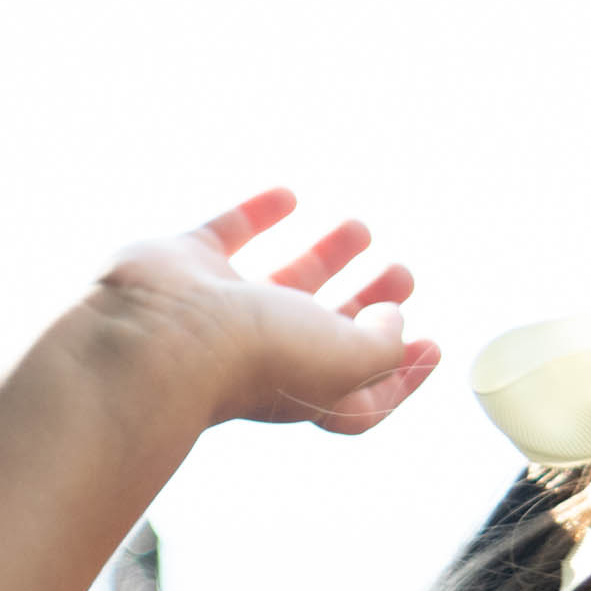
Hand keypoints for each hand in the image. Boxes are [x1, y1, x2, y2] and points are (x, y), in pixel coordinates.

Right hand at [86, 188, 442, 433]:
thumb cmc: (255, 357)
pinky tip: (288, 195)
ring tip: (362, 228)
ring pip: (284, 281)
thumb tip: (392, 321)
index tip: (433, 345)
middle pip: (329, 333)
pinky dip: (257, 213)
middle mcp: (263, 353)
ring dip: (326, 256)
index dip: (404, 376)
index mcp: (305, 390)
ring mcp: (221, 309)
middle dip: (371, 305)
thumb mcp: (349, 361)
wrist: (157, 330)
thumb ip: (383, 344)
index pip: (363, 396)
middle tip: (403, 276)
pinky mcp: (184, 265)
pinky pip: (226, 233)